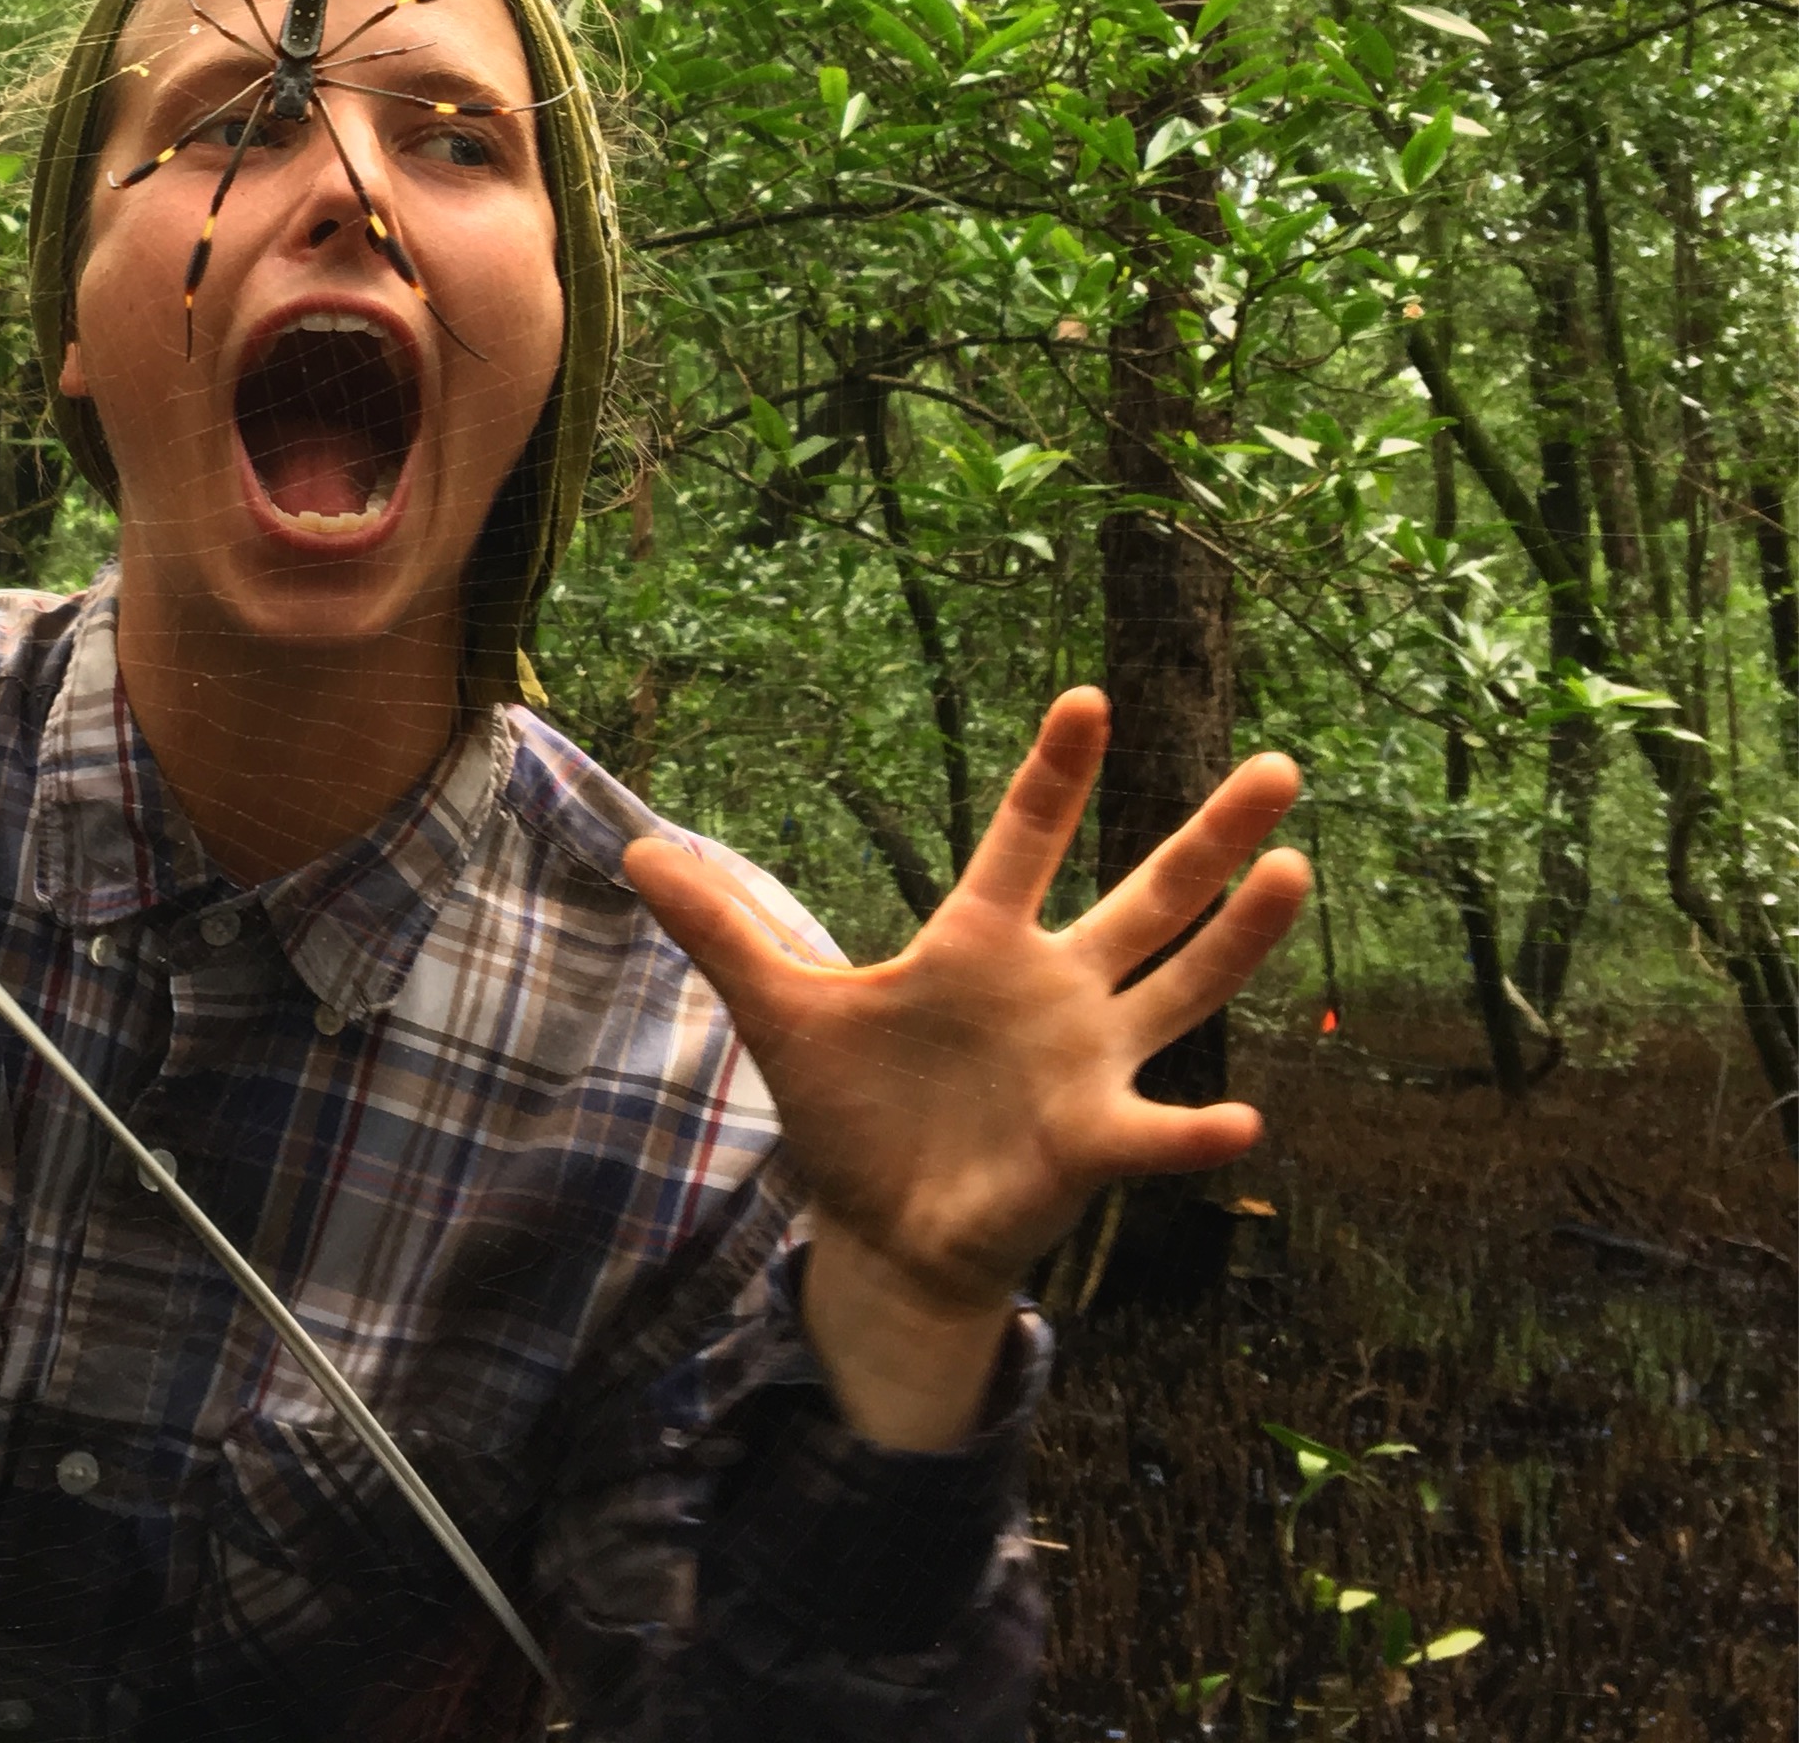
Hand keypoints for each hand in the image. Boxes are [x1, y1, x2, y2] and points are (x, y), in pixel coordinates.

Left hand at [625, 690, 1305, 1441]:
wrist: (880, 1230)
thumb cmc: (852, 1111)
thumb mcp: (782, 1012)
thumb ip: (725, 932)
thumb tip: (634, 852)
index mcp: (979, 943)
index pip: (1022, 841)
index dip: (1055, 775)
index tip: (1086, 699)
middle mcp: (1053, 989)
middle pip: (1146, 897)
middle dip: (1208, 835)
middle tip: (1279, 766)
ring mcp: (1085, 1064)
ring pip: (1181, 988)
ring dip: (1240, 939)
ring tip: (1296, 872)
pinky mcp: (1090, 1145)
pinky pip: (1155, 1134)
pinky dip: (1194, 1132)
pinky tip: (1240, 1119)